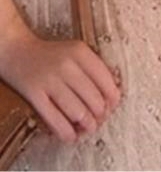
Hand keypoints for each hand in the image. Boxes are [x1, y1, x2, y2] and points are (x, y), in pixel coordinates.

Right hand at [0, 25, 121, 143]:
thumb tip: (111, 96)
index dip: (112, 96)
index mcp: (79, 52)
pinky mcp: (34, 95)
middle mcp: (65, 65)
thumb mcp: (76, 52)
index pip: (104, 77)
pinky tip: (72, 136)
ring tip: (89, 127)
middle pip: (92, 96)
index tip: (113, 105)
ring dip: (86, 124)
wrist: (19, 52)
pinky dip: (65, 131)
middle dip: (100, 113)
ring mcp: (49, 80)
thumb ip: (93, 68)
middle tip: (100, 119)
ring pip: (76, 110)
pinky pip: (53, 118)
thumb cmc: (54, 55)